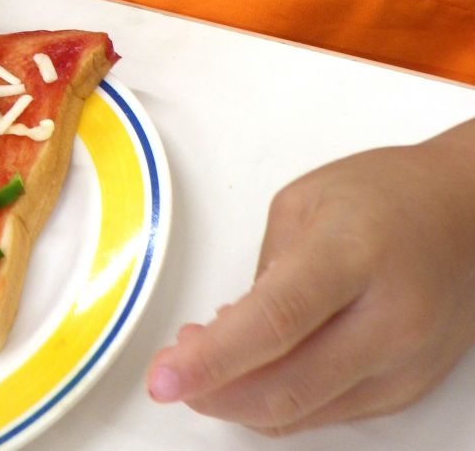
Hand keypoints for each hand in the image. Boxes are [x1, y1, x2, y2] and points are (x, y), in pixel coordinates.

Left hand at [146, 121, 474, 433]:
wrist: (466, 215)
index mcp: (351, 256)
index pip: (274, 322)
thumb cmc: (386, 195)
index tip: (165, 375)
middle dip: (215, 392)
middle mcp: (385, 320)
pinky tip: (254, 370)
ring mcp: (402, 365)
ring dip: (241, 400)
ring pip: (305, 413)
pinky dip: (281, 400)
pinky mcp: (406, 390)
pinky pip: (329, 414)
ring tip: (204, 366)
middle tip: (172, 375)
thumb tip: (225, 329)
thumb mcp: (304, 202)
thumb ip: (264, 268)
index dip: (212, 357)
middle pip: (287, 387)